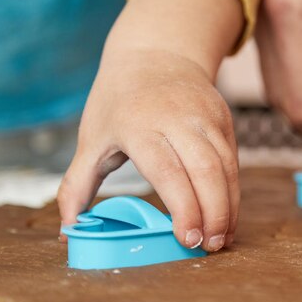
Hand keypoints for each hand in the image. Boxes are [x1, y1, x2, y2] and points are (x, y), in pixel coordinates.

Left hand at [57, 0, 243, 251]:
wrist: (155, 53)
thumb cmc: (117, 101)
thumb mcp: (91, 138)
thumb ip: (77, 185)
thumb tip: (67, 230)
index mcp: (139, 125)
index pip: (168, 172)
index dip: (183, 208)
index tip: (187, 239)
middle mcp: (177, 118)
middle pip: (206, 171)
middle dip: (214, 214)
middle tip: (210, 247)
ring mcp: (205, 115)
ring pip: (226, 167)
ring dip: (228, 206)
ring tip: (222, 238)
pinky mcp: (223, 117)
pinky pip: (233, 158)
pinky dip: (233, 190)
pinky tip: (226, 213)